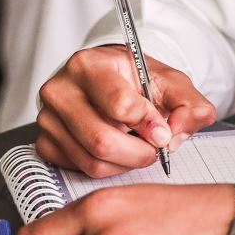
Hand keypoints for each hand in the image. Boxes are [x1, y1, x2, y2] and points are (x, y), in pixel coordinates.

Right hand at [36, 45, 217, 176]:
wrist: (109, 78)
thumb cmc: (136, 79)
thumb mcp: (170, 81)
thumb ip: (189, 103)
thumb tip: (180, 131)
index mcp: (89, 65)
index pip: (119, 105)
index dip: (148, 124)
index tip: (164, 131)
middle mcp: (61, 90)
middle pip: (101, 139)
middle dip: (139, 152)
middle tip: (156, 148)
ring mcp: (48, 118)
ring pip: (92, 160)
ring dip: (126, 163)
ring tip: (141, 148)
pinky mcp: (46, 142)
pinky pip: (80, 168)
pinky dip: (108, 168)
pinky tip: (120, 150)